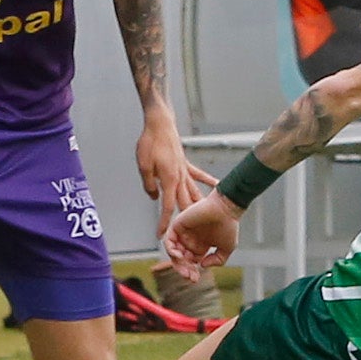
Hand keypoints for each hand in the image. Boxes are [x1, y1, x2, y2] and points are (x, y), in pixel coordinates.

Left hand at [135, 109, 217, 237]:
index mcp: (169, 180)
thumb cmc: (150, 142)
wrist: (160, 124)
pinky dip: (208, 180)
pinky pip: (198, 175)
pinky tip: (217, 185)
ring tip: (205, 221)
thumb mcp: (143, 165)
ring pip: (194, 192)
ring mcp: (184, 170)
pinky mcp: (185, 163)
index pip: (167, 206)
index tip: (162, 235)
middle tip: (188, 236)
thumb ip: (149, 184)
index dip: (165, 222)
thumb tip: (154, 197)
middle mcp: (180, 178)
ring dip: (198, 206)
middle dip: (185, 221)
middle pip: (184, 204)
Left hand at [162, 192, 242, 278]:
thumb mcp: (226, 249)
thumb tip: (202, 266)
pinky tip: (178, 255)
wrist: (227, 209)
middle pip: (181, 259)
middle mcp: (191, 240)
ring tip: (184, 266)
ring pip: (173, 251)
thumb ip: (217, 260)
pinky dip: (170, 248)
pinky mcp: (178, 224)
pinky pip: (169, 239)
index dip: (191, 272)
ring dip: (176, 261)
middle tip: (188, 276)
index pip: (191, 263)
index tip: (195, 279)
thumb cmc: (229, 226)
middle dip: (183, 269)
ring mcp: (184, 233)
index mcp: (201, 246)